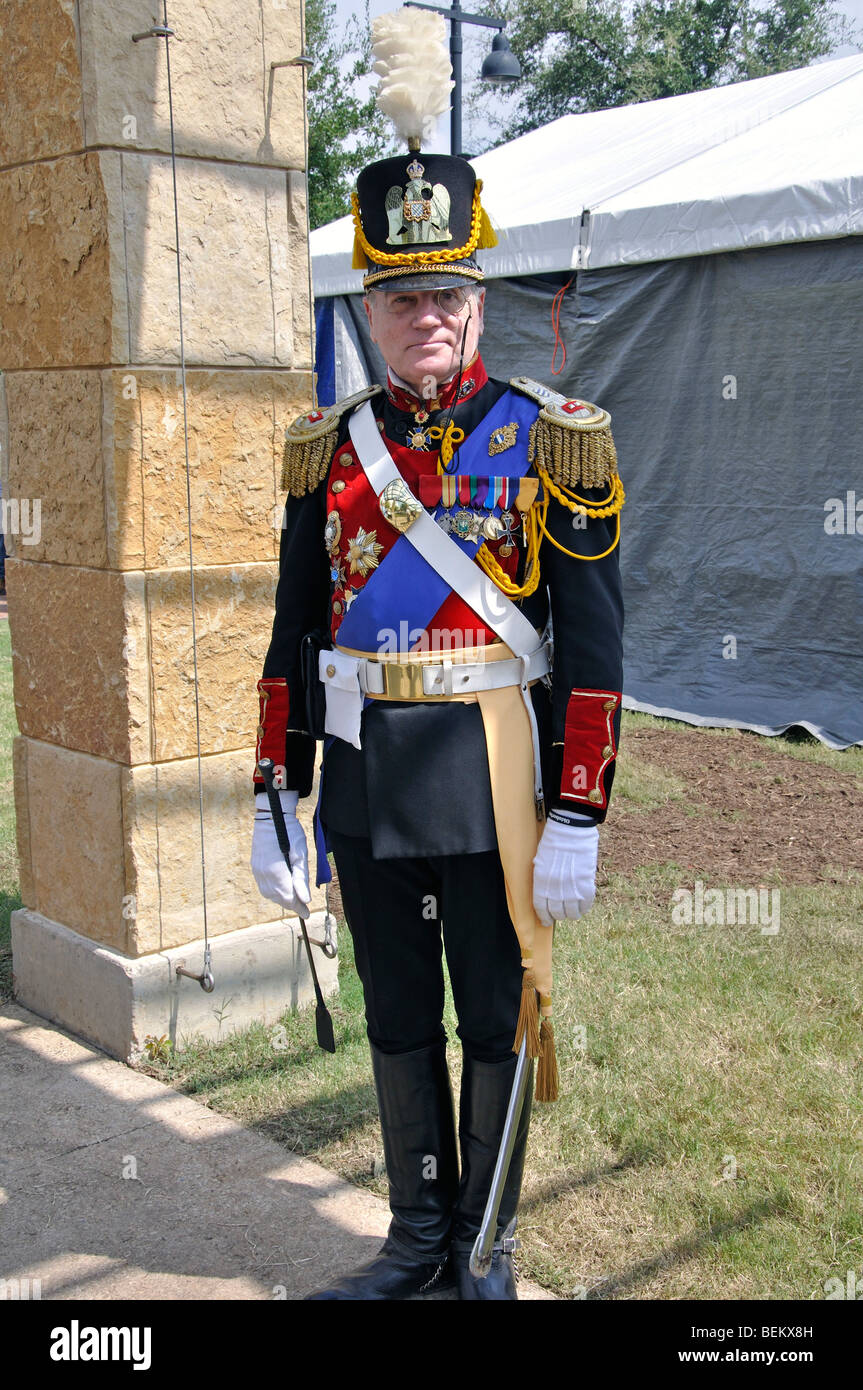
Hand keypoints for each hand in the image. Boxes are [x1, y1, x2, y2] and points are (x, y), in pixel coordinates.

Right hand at [251, 789, 310, 913]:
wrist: (271, 815)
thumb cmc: (290, 832)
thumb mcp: (301, 854)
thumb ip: (301, 879)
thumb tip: (305, 899)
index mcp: (276, 872)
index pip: (288, 897)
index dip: (298, 907)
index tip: (307, 913)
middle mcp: (263, 874)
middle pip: (278, 897)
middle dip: (291, 904)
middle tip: (303, 907)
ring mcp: (257, 870)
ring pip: (269, 893)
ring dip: (281, 899)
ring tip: (293, 900)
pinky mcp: (255, 865)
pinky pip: (263, 886)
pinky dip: (273, 892)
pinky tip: (280, 890)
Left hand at [533, 816, 598, 925]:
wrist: (570, 828)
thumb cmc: (553, 841)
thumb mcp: (540, 860)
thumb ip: (542, 878)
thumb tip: (546, 892)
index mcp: (541, 881)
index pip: (541, 907)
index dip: (544, 916)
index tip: (546, 920)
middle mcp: (555, 887)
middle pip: (557, 912)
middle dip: (558, 916)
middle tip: (561, 915)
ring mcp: (571, 886)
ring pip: (572, 911)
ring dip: (572, 914)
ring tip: (573, 913)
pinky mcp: (586, 882)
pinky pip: (586, 902)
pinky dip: (585, 907)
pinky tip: (583, 906)